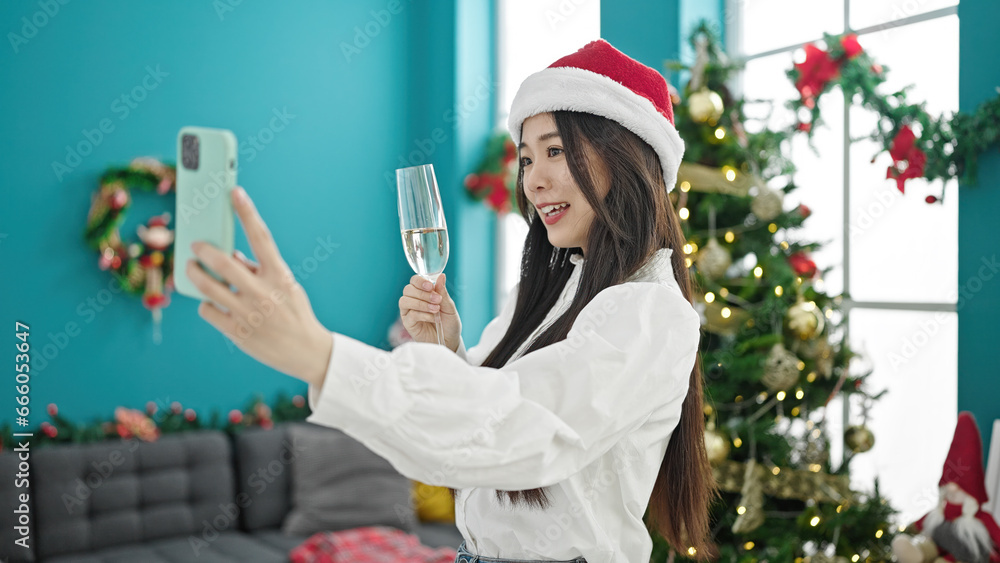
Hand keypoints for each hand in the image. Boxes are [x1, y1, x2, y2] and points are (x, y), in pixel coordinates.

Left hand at [187, 186, 332, 385]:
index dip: (247, 212)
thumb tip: (231, 255)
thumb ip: (259, 269)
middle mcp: (263, 292)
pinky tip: (211, 303)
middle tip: (195, 245)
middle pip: (224, 262)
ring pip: (208, 287)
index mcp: (280, 276)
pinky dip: (206, 303)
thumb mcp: (285, 286)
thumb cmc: (294, 313)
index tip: (234, 192)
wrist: (307, 352)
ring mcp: (248, 313)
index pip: (261, 237)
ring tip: (191, 268)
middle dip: (204, 250)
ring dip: (195, 274)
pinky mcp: (237, 332)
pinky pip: (208, 310)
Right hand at [399, 273, 460, 351]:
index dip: (420, 281)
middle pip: (408, 289)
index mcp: (423, 293)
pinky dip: (422, 314)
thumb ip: (442, 292)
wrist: (449, 341)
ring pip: (405, 301)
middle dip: (422, 293)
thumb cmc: (449, 323)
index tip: (430, 286)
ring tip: (435, 309)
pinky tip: (433, 318)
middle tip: (437, 300)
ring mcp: (409, 312)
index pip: (414, 280)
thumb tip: (441, 276)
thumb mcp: (449, 307)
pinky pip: (410, 315)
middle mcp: (413, 300)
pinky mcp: (408, 323)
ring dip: (421, 303)